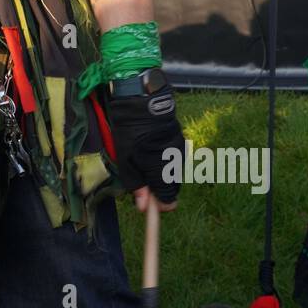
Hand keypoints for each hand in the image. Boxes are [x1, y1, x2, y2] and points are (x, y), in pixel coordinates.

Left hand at [106, 72, 182, 209]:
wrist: (143, 101)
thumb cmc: (130, 132)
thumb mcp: (127, 161)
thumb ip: (137, 185)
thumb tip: (144, 207)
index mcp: (164, 171)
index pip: (170, 201)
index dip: (158, 204)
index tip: (145, 199)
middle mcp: (177, 164)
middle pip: (170, 187)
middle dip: (156, 187)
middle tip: (138, 174)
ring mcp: (180, 151)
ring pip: (172, 173)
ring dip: (159, 172)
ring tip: (141, 156)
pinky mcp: (180, 140)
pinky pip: (173, 159)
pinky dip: (163, 159)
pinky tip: (149, 147)